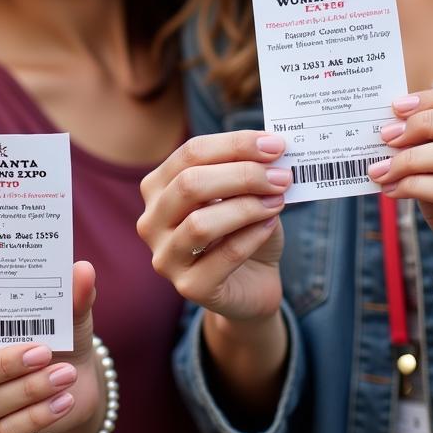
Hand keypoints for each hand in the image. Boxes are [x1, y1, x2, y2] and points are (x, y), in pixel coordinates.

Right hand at [0, 261, 102, 432]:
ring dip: (28, 390)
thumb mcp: (57, 310)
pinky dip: (35, 417)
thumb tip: (84, 270)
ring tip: (64, 374)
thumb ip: (67, 292)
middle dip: (0, 364)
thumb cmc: (46, 331)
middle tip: (40, 350)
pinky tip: (62, 400)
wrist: (68, 377)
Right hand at [138, 130, 290, 321]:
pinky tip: (270, 225)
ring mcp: (165, 257)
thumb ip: (247, 170)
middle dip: (242, 175)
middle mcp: (151, 220)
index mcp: (157, 187)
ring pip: (201, 223)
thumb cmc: (243, 230)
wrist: (252, 283)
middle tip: (281, 176)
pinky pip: (224, 255)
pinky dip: (253, 235)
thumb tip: (271, 147)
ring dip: (247, 206)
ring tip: (278, 200)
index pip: (191, 153)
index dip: (234, 144)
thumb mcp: (241, 193)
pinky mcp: (190, 287)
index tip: (274, 144)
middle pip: (190, 184)